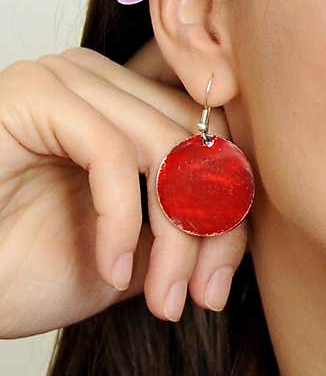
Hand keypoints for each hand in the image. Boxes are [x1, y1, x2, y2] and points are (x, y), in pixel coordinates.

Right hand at [0, 41, 249, 339]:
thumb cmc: (28, 271)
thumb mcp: (138, 254)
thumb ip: (192, 222)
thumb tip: (247, 215)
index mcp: (127, 105)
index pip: (216, 138)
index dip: (232, 212)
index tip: (220, 286)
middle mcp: (100, 78)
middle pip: (200, 141)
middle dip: (210, 232)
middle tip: (200, 297)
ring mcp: (65, 77)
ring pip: (166, 148)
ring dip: (174, 238)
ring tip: (163, 298)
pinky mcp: (33, 93)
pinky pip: (113, 155)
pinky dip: (122, 224)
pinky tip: (110, 274)